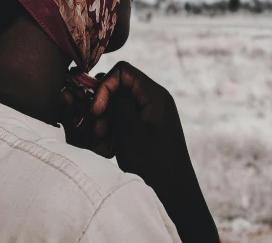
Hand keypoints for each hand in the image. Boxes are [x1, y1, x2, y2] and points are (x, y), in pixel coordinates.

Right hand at [60, 62, 218, 242]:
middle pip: (119, 88)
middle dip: (103, 108)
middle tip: (99, 132)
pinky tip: (109, 151)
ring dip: (105, 123)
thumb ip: (118, 103)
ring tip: (103, 146)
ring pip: (118, 107)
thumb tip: (105, 83)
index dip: (104, 86)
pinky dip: (113, 133)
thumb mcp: (130, 132)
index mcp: (155, 95)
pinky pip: (124, 122)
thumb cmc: (155, 167)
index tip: (96, 111)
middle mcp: (154, 101)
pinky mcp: (147, 130)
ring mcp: (151, 116)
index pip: (122, 71)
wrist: (176, 201)